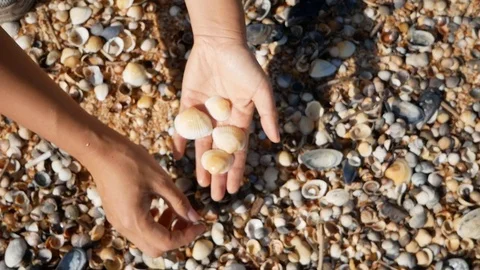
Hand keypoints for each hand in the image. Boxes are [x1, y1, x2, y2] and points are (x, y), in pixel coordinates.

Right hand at [84, 136, 204, 256]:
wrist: (101, 150)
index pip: (167, 242)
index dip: (187, 236)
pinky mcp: (116, 215)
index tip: (201, 225)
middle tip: (188, 219)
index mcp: (135, 220)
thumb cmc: (130, 161)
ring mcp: (118, 222)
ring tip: (174, 210)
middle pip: (156, 248)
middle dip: (176, 237)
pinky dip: (153, 224)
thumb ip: (179, 201)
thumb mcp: (161, 180)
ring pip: (147, 240)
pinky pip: (138, 229)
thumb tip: (194, 218)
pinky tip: (159, 206)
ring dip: (165, 230)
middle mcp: (124, 227)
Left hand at [173, 36, 279, 200]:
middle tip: (214, 196)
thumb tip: (276, 140)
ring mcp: (205, 114)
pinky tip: (177, 155)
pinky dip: (179, 140)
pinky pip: (183, 127)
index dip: (235, 171)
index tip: (233, 190)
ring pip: (202, 145)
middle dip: (218, 174)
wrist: (219, 43)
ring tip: (200, 183)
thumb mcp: (261, 90)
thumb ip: (268, 114)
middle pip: (220, 153)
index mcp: (241, 119)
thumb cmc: (244, 65)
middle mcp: (223, 121)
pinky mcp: (188, 104)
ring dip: (200, 164)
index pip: (238, 151)